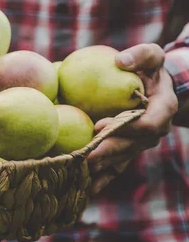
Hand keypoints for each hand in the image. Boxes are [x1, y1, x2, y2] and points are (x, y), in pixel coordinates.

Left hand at [87, 43, 177, 194]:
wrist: (156, 85)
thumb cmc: (151, 67)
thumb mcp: (152, 55)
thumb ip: (141, 55)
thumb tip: (120, 60)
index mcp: (162, 110)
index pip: (147, 125)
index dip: (126, 128)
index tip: (99, 124)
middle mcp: (154, 131)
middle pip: (131, 147)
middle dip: (108, 153)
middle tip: (83, 157)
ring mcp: (141, 143)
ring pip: (122, 159)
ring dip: (102, 169)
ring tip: (79, 174)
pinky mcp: (129, 149)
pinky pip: (116, 165)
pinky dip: (101, 176)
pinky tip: (83, 186)